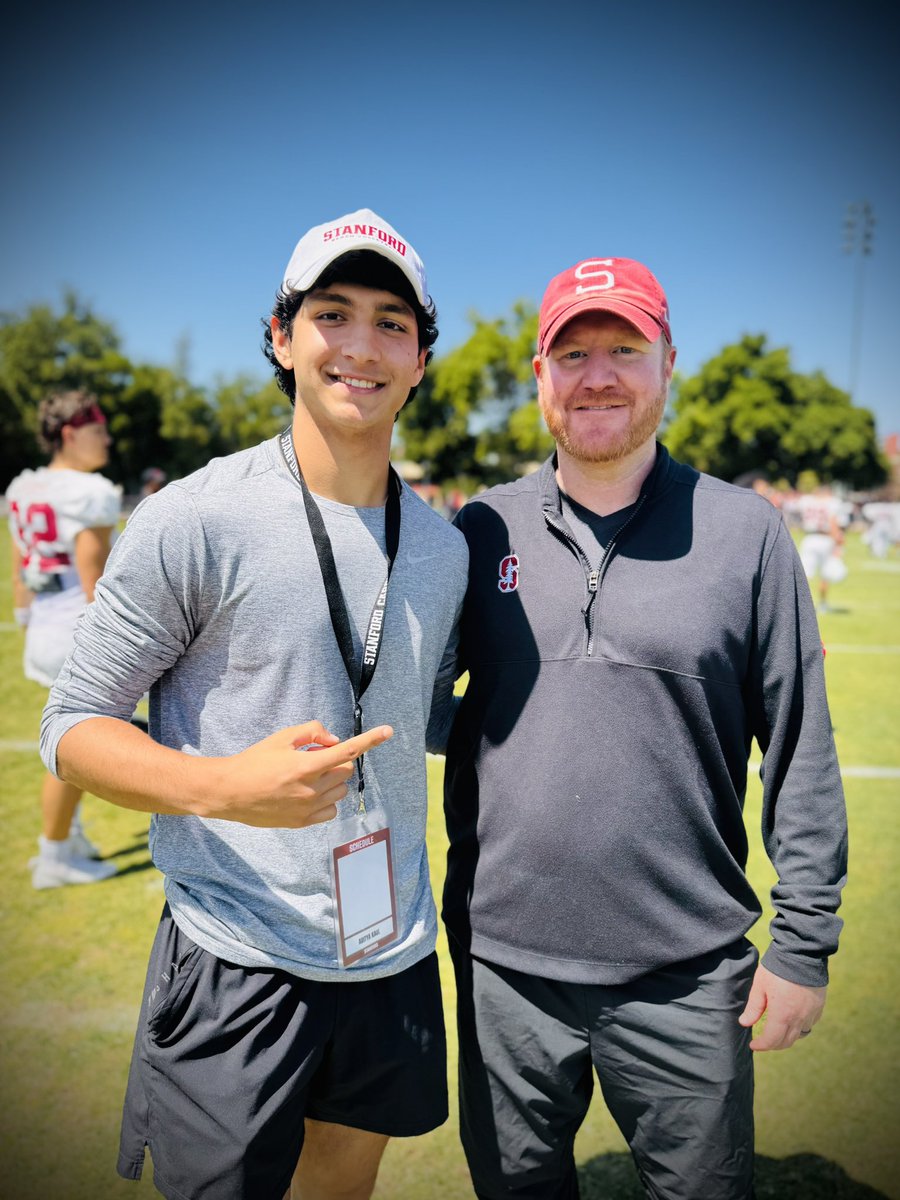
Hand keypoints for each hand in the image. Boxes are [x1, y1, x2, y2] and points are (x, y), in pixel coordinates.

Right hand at [205, 720, 392, 827]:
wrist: (230, 792)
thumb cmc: (255, 761)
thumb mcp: (281, 737)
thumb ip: (312, 732)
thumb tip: (334, 740)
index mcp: (306, 765)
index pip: (347, 751)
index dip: (370, 740)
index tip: (389, 731)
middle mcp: (311, 789)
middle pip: (345, 771)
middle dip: (336, 760)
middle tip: (314, 757)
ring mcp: (308, 809)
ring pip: (340, 791)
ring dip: (332, 780)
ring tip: (306, 776)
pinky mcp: (302, 822)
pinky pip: (331, 811)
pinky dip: (327, 800)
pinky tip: (308, 793)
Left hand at [738, 964, 826, 1050]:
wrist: (802, 953)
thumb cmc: (777, 968)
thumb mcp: (760, 985)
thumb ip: (754, 1007)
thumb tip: (744, 1023)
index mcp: (782, 1014)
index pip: (772, 1040)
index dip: (761, 1045)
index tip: (753, 1045)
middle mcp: (799, 1018)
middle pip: (787, 1041)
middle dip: (773, 1045)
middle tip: (763, 1041)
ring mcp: (811, 1013)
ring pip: (800, 1035)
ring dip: (787, 1038)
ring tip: (777, 1032)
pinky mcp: (819, 1007)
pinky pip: (809, 1024)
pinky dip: (800, 1028)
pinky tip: (792, 1021)